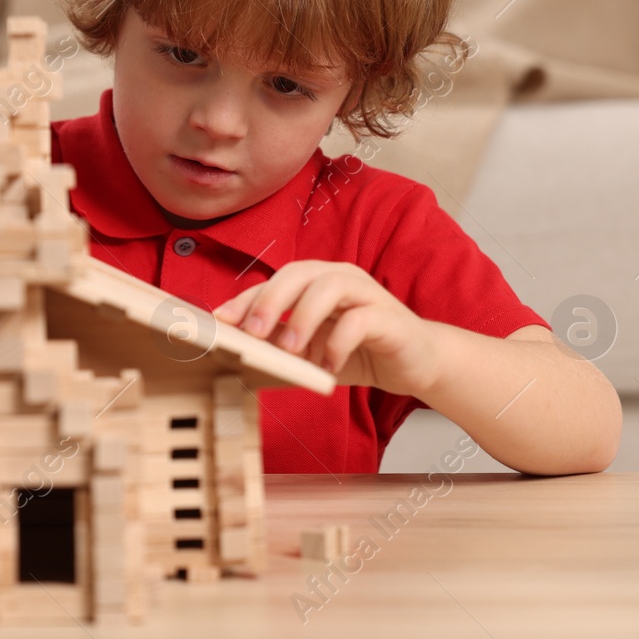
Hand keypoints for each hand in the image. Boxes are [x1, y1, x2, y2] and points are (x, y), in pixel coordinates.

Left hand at [216, 260, 441, 396]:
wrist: (416, 363)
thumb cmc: (359, 351)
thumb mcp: (310, 350)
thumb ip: (279, 343)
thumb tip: (237, 349)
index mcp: (315, 281)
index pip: (274, 281)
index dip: (246, 298)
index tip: (222, 321)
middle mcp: (339, 278)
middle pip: (298, 273)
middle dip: (269, 301)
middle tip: (251, 332)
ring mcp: (366, 293)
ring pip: (328, 287)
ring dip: (302, 317)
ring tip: (289, 350)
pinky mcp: (388, 317)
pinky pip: (360, 319)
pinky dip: (338, 342)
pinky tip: (328, 366)